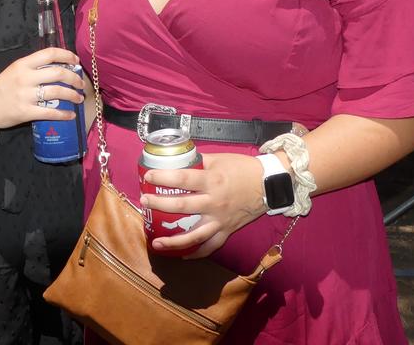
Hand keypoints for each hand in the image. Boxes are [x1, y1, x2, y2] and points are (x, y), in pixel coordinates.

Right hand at [0, 47, 84, 128]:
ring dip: (72, 95)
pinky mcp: (25, 112)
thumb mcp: (15, 70)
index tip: (76, 62)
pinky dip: (63, 114)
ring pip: (57, 92)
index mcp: (23, 64)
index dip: (66, 55)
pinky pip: (49, 113)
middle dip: (74, 78)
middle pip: (57, 73)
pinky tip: (70, 115)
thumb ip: (34, 67)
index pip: (49, 54)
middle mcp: (25, 77)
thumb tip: (60, 67)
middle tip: (81, 84)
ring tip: (79, 98)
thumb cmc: (1, 87)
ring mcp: (25, 95)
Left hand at [139, 153, 265, 258]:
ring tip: (156, 243)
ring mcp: (220, 220)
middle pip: (182, 206)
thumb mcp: (219, 159)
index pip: (183, 178)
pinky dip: (195, 253)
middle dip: (159, 204)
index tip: (148, 177)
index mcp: (212, 180)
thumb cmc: (243, 168)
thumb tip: (177, 160)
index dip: (163, 177)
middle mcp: (215, 202)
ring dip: (173, 241)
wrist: (270, 184)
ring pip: (194, 235)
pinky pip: (210, 246)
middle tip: (144, 202)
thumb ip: (198, 161)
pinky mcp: (227, 231)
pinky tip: (181, 255)